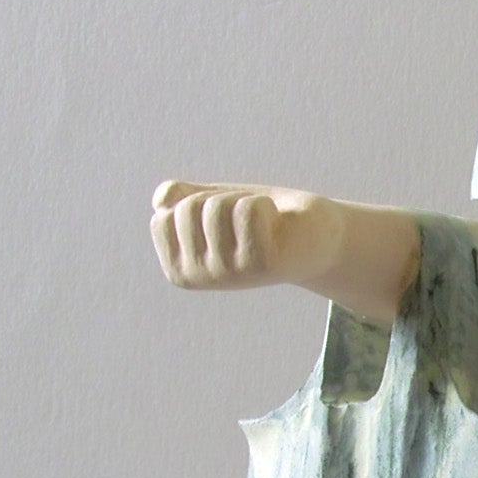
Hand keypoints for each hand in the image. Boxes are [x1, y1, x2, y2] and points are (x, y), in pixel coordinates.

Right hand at [151, 181, 337, 290]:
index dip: (195, 201)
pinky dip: (264, 205)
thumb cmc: (263, 218)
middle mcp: (200, 278)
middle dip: (220, 199)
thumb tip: (161, 201)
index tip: (221, 219)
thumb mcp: (214, 203)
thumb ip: (182, 198)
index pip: (163, 215)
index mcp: (179, 269)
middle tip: (247, 221)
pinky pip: (247, 210)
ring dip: (244, 202)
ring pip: (216, 206)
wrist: (316, 235)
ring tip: (263, 224)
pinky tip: (278, 226)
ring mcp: (228, 275)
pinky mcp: (259, 265)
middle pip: (187, 208)